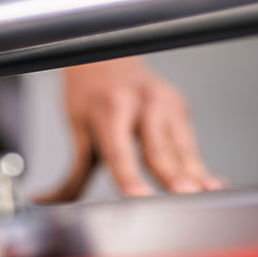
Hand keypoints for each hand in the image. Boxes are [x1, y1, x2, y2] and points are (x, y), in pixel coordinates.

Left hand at [38, 57, 223, 201]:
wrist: (107, 54)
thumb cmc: (90, 95)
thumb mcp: (77, 129)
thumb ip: (72, 173)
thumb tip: (46, 202)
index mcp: (110, 108)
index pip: (119, 150)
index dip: (128, 176)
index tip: (138, 197)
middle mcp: (141, 102)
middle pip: (157, 149)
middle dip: (173, 175)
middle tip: (186, 197)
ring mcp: (165, 102)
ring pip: (181, 148)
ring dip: (195, 173)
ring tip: (208, 195)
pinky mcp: (180, 106)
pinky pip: (190, 144)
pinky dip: (199, 166)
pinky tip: (211, 184)